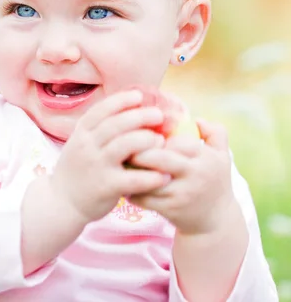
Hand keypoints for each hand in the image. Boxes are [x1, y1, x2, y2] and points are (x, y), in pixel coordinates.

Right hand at [48, 89, 170, 224]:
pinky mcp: (106, 186)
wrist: (61, 202)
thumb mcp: (79, 144)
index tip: (139, 96)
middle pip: (117, 124)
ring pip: (125, 145)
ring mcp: (96, 165)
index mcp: (81, 133)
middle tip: (158, 114)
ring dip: (147, 140)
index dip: (121, 100)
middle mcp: (87, 146)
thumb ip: (98, 130)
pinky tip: (163, 175)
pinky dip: (151, 176)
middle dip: (141, 116)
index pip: (101, 109)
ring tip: (161, 141)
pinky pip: (133, 178)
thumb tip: (126, 111)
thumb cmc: (77, 170)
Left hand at [128, 119, 236, 234]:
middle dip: (139, 151)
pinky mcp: (169, 210)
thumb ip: (215, 132)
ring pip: (148, 179)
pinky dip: (130, 189)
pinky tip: (123, 181)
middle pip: (160, 158)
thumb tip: (196, 119)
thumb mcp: (222, 156)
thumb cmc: (214, 180)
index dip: (157, 136)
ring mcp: (181, 194)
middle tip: (122, 145)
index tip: (140, 131)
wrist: (216, 220)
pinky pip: (143, 197)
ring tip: (117, 161)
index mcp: (205, 158)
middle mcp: (194, 175)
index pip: (178, 141)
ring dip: (130, 170)